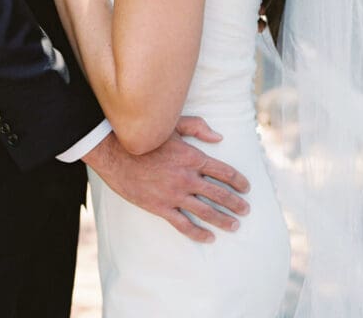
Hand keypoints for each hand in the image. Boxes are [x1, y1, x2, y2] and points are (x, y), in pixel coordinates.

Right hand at [84, 119, 250, 242]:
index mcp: (192, 157)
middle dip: (235, 203)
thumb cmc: (145, 137)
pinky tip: (208, 237)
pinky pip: (184, 224)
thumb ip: (197, 128)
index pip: (223, 171)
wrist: (116, 153)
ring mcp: (174, 195)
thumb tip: (219, 137)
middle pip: (219, 194)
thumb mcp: (172, 125)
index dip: (238, 180)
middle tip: (246, 210)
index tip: (246, 188)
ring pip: (206, 211)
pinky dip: (198, 233)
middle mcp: (187, 178)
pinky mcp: (161, 207)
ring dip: (223, 220)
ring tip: (234, 225)